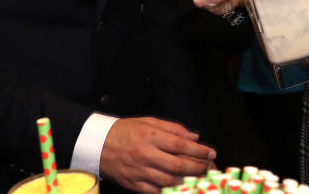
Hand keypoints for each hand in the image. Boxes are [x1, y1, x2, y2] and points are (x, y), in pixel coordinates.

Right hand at [100, 117, 215, 192]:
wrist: (97, 144)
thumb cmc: (125, 131)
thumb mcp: (148, 122)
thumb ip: (173, 128)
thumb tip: (194, 137)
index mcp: (150, 136)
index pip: (180, 144)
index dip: (199, 150)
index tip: (211, 153)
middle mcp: (145, 154)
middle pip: (178, 164)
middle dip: (198, 167)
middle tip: (209, 168)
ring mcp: (139, 171)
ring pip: (169, 180)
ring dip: (187, 180)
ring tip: (199, 178)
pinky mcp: (133, 184)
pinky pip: (155, 191)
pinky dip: (169, 190)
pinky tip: (180, 187)